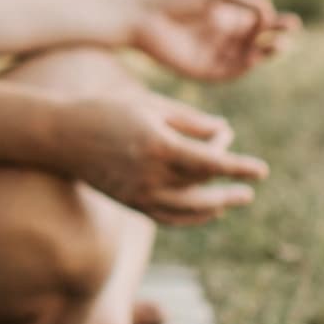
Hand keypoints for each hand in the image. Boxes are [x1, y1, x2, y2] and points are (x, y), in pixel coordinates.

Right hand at [57, 91, 268, 225]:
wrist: (60, 136)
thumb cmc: (107, 110)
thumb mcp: (150, 105)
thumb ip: (189, 119)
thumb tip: (224, 131)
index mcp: (158, 145)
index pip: (211, 162)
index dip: (239, 166)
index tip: (262, 170)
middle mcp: (151, 174)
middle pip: (203, 186)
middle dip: (229, 184)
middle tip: (251, 186)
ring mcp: (140, 193)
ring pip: (190, 208)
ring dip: (216, 205)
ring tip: (234, 200)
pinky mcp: (131, 203)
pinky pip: (170, 218)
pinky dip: (192, 217)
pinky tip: (207, 211)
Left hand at [124, 0, 300, 81]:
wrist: (138, 16)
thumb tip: (268, 9)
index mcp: (222, 15)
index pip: (256, 21)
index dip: (275, 22)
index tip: (291, 21)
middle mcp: (219, 36)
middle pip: (255, 40)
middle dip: (275, 36)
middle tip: (291, 31)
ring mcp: (211, 54)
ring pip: (245, 58)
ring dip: (264, 53)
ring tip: (278, 45)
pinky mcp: (200, 70)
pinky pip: (227, 72)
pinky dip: (243, 67)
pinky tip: (254, 57)